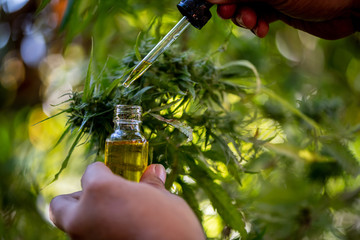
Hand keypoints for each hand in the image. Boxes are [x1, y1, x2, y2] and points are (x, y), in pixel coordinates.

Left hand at [49, 162, 204, 239]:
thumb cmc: (171, 226)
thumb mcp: (163, 199)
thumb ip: (150, 185)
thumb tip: (154, 171)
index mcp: (99, 190)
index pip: (91, 171)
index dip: (105, 171)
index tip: (116, 175)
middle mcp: (82, 216)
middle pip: (61, 204)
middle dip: (77, 198)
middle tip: (100, 198)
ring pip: (73, 225)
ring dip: (88, 217)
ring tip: (115, 216)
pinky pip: (87, 239)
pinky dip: (98, 233)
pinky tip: (120, 231)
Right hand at [208, 0, 359, 38]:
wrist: (351, 7)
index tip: (209, 3)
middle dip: (231, 5)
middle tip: (228, 15)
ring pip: (246, 6)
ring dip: (243, 18)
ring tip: (251, 24)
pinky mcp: (280, 8)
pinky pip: (259, 17)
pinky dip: (255, 26)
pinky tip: (260, 30)